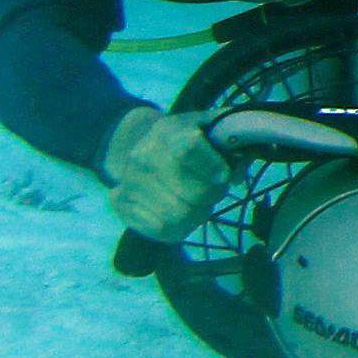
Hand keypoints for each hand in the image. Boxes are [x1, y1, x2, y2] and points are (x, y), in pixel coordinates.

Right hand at [100, 107, 231, 241]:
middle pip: (192, 194)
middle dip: (212, 197)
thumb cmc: (185, 138)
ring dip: (198, 215)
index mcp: (168, 131)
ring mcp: (128, 181)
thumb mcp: (209, 127)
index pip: (190, 150)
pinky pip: (160, 230)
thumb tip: (237, 172)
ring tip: (197, 204)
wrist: (136, 144)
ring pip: (178, 217)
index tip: (224, 176)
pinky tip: (181, 215)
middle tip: (212, 192)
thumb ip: (232, 140)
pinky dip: (180, 228)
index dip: (215, 169)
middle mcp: (143, 155)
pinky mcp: (121, 204)